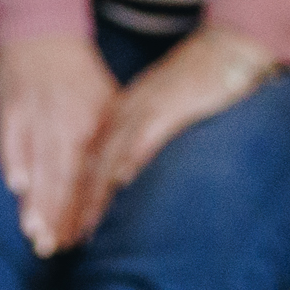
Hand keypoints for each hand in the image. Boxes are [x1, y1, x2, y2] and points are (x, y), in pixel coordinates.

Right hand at [0, 32, 113, 255]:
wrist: (41, 28)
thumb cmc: (76, 73)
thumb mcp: (105, 102)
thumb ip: (111, 140)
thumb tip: (121, 183)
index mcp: (91, 124)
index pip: (89, 177)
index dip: (84, 209)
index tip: (81, 240)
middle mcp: (67, 122)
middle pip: (63, 177)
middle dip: (58, 216)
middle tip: (54, 249)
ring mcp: (37, 113)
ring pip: (38, 163)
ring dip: (36, 199)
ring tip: (34, 232)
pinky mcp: (11, 104)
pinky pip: (11, 135)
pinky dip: (13, 158)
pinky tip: (15, 185)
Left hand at [78, 24, 277, 226]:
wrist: (224, 51)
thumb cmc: (196, 86)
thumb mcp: (158, 114)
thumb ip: (140, 142)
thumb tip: (126, 178)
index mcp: (119, 117)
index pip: (88, 163)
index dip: (75, 196)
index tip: (66, 227)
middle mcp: (124, 115)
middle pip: (90, 166)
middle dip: (76, 204)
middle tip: (66, 238)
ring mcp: (143, 111)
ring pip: (108, 158)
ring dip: (95, 194)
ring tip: (85, 227)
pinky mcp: (166, 108)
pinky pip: (141, 138)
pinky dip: (127, 163)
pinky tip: (120, 185)